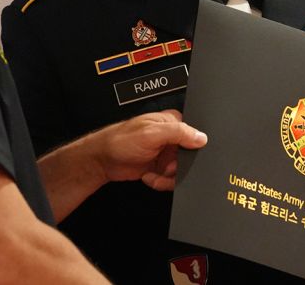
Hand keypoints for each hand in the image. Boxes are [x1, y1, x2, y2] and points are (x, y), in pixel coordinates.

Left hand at [89, 109, 206, 190]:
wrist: (102, 160)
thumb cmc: (121, 140)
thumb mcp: (151, 133)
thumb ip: (178, 133)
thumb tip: (201, 137)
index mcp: (172, 122)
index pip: (194, 134)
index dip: (191, 149)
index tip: (181, 157)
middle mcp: (171, 137)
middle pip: (189, 157)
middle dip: (178, 168)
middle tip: (166, 169)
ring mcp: (166, 154)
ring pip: (181, 171)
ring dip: (167, 178)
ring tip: (154, 176)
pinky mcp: (161, 167)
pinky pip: (171, 179)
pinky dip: (161, 182)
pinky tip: (149, 177)